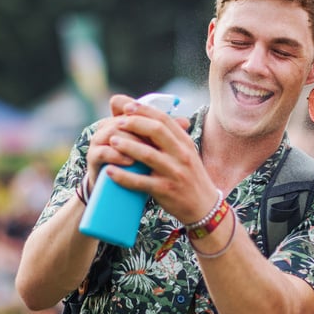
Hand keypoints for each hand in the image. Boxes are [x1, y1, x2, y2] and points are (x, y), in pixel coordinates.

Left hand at [99, 95, 216, 224]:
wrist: (204, 207)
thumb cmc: (190, 178)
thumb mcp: (186, 154)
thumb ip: (170, 139)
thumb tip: (148, 121)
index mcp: (185, 143)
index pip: (165, 120)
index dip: (145, 110)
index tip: (128, 106)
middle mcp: (182, 155)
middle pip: (157, 131)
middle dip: (135, 123)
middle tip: (118, 122)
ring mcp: (174, 173)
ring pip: (147, 154)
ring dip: (127, 146)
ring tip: (112, 140)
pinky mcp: (165, 190)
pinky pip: (141, 182)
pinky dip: (123, 176)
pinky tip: (109, 171)